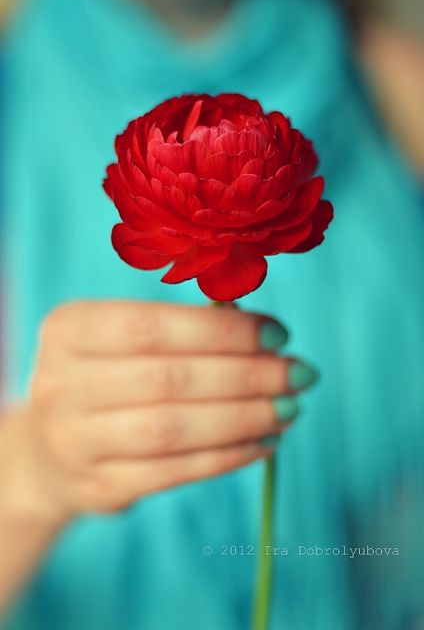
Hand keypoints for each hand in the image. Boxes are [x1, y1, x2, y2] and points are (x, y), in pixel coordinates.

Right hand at [2, 301, 317, 524]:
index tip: (279, 335)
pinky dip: (229, 456)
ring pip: (173, 430)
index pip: (151, 326)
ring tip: (289, 408)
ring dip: (244, 417)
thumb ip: (184, 330)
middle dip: (247, 375)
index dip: (222, 331)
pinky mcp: (99, 488)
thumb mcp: (123, 339)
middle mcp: (61, 385)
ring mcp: (74, 442)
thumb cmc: (108, 377)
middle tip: (299, 373)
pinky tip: (264, 441)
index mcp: (68, 329)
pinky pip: (175, 472)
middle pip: (168, 378)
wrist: (52, 450)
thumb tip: (267, 337)